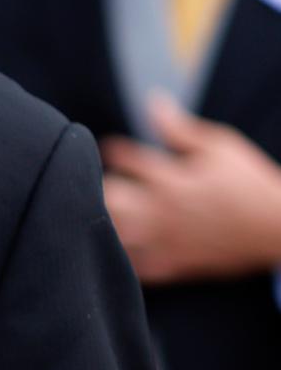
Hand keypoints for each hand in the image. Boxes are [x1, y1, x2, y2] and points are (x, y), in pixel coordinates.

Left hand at [101, 94, 280, 281]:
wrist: (277, 228)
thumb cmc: (249, 183)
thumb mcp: (220, 148)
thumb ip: (180, 129)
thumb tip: (153, 102)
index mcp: (172, 181)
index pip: (124, 160)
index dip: (116, 151)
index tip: (116, 150)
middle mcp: (162, 213)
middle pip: (109, 200)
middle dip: (106, 186)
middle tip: (114, 182)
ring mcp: (164, 243)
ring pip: (113, 234)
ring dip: (110, 219)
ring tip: (119, 210)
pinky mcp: (171, 267)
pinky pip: (131, 265)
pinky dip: (125, 252)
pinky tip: (132, 239)